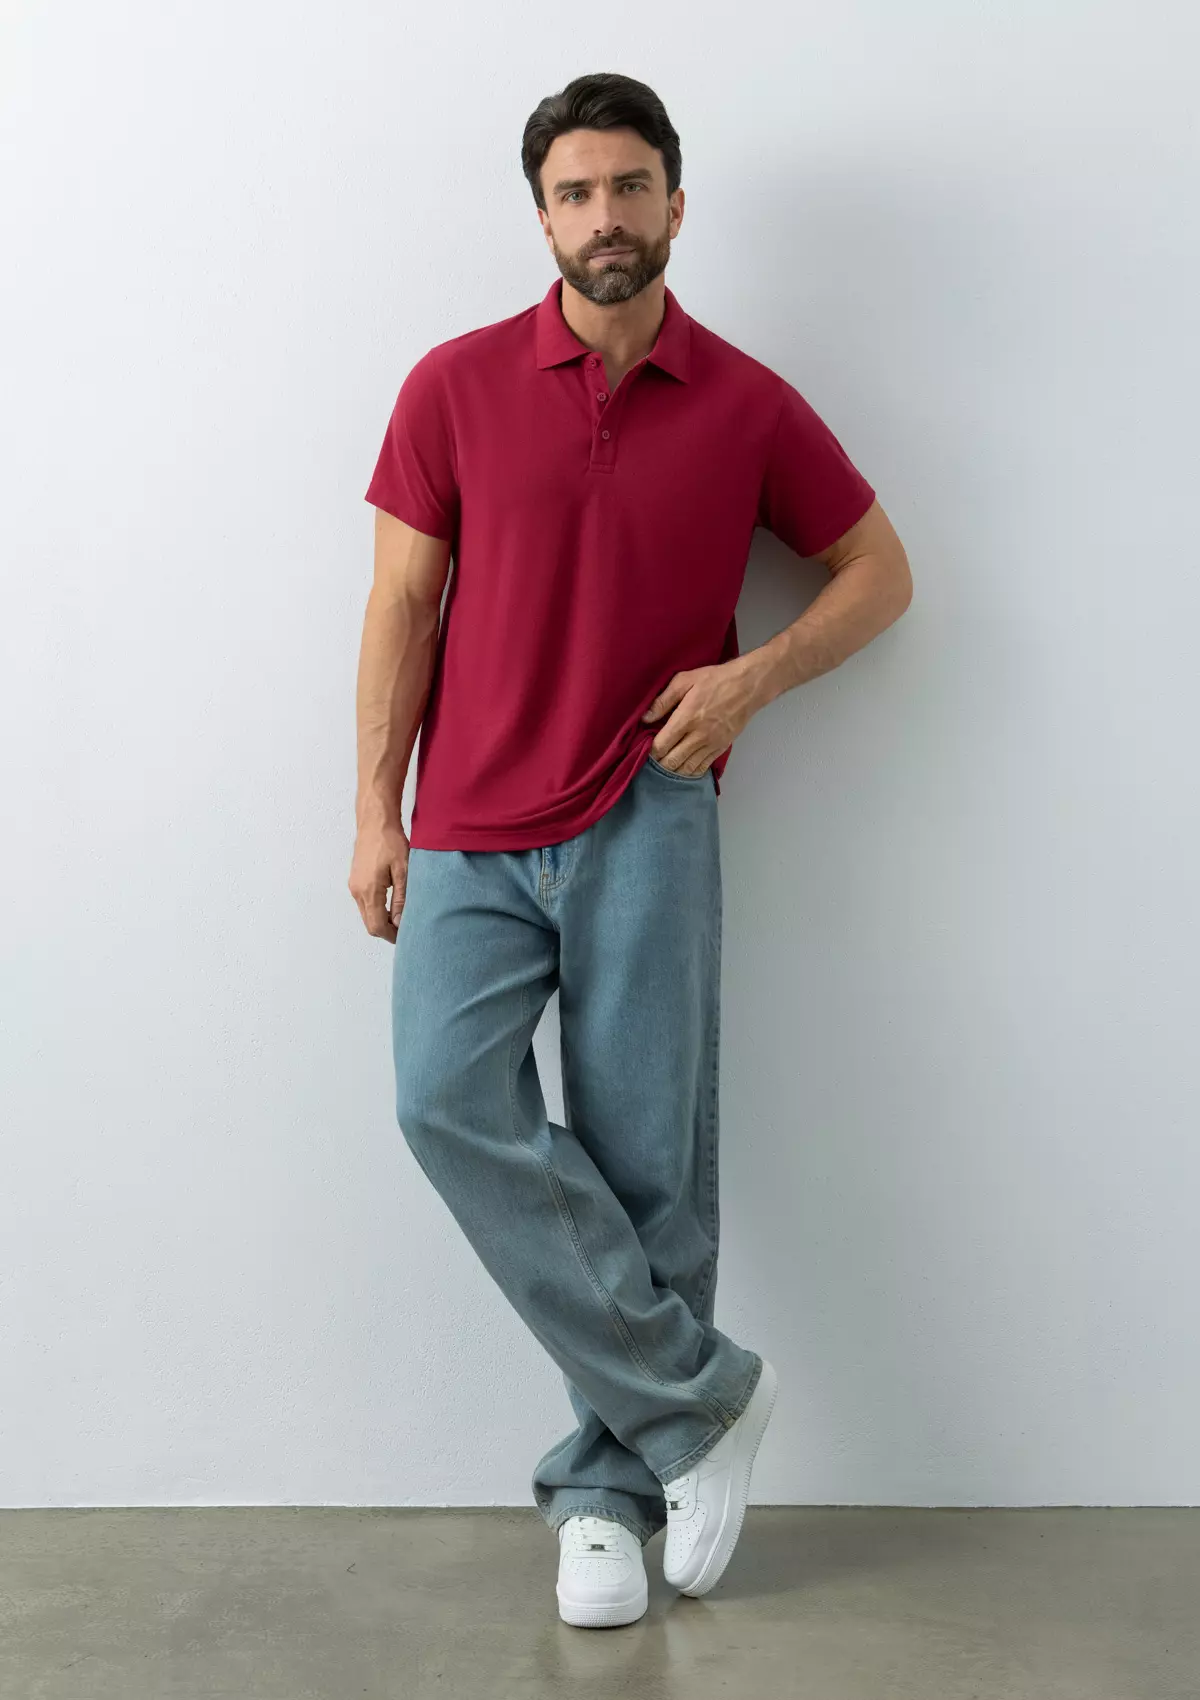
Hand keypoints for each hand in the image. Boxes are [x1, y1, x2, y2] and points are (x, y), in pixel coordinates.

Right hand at [349, 811, 409, 941]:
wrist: (375, 821)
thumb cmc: (390, 841)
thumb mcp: (403, 871)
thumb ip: (401, 899)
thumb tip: (400, 922)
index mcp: (369, 890)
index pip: (377, 925)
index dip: (391, 935)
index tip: (405, 936)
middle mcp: (357, 890)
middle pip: (369, 923)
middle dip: (386, 930)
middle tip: (405, 929)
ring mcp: (354, 885)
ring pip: (366, 914)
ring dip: (381, 920)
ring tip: (401, 916)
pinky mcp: (355, 880)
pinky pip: (363, 903)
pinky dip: (376, 909)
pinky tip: (391, 905)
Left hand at [641, 657, 765, 775]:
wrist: (748, 686)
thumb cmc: (715, 680)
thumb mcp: (684, 680)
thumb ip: (663, 700)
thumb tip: (645, 718)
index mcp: (686, 719)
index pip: (661, 745)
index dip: (650, 752)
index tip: (645, 749)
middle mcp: (698, 736)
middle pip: (672, 761)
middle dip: (659, 764)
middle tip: (652, 761)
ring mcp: (711, 744)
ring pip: (687, 768)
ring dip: (673, 771)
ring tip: (665, 767)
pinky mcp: (721, 748)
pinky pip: (702, 767)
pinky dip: (690, 772)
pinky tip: (683, 770)